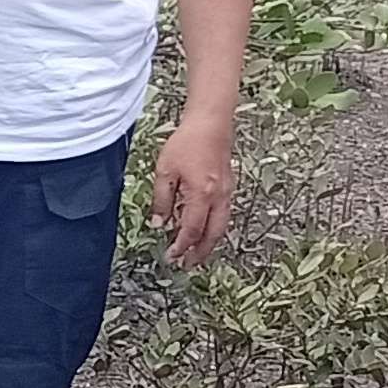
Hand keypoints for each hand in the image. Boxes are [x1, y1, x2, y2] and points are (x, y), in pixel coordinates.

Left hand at [153, 108, 236, 265]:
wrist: (211, 123)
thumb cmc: (187, 142)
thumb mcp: (165, 172)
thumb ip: (161, 200)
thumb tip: (159, 223)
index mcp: (202, 194)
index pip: (192, 229)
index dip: (181, 246)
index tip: (171, 256)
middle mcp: (219, 196)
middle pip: (212, 234)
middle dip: (200, 252)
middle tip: (187, 264)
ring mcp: (227, 192)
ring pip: (221, 226)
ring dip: (209, 242)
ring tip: (196, 253)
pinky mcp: (228, 187)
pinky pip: (223, 214)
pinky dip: (214, 227)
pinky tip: (204, 230)